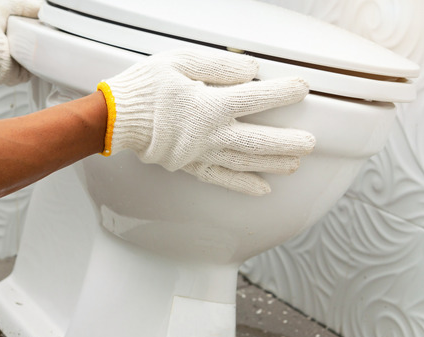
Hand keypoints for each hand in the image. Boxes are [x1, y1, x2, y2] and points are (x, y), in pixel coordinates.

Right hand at [97, 49, 314, 194]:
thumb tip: (250, 71)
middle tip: (310, 142)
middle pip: (258, 140)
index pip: (257, 98)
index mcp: (210, 104)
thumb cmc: (143, 88)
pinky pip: (221, 178)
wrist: (113, 119)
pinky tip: (262, 188)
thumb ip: (218, 65)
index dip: (283, 93)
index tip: (301, 89)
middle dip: (288, 142)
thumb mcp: (179, 62)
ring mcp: (200, 153)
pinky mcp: (188, 165)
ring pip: (245, 161)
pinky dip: (243, 184)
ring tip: (295, 163)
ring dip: (273, 163)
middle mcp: (210, 133)